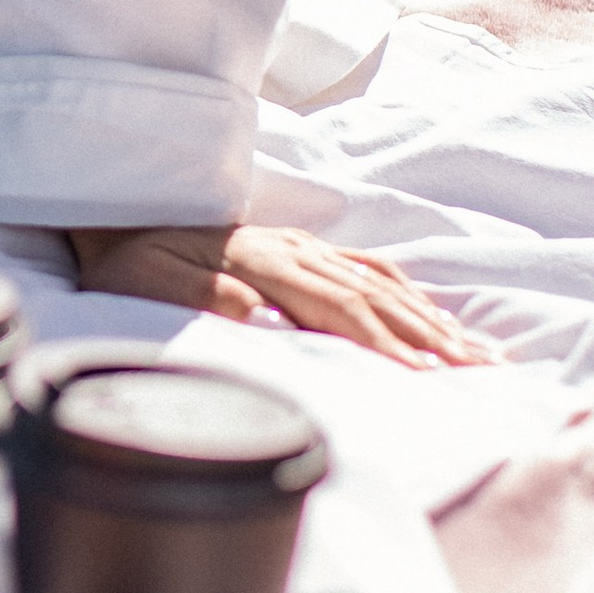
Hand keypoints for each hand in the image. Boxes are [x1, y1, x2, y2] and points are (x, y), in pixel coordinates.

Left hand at [65, 222, 494, 366]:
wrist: (111, 215)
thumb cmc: (125, 264)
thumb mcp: (144, 285)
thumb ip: (202, 297)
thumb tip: (258, 312)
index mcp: (260, 262)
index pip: (337, 308)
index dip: (384, 343)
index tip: (426, 377)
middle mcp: (291, 250)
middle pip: (375, 297)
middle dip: (432, 337)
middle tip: (482, 372)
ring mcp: (300, 246)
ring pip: (382, 283)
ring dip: (433, 318)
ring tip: (480, 352)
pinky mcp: (299, 249)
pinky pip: (368, 269)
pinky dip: (409, 294)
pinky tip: (435, 318)